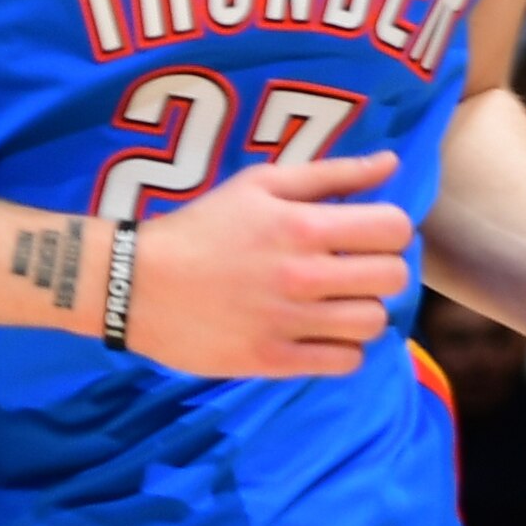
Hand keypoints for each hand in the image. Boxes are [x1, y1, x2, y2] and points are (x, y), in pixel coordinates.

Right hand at [117, 153, 414, 378]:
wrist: (131, 284)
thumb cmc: (198, 228)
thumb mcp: (257, 185)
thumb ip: (329, 173)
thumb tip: (391, 163)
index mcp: (303, 226)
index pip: (394, 229)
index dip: (387, 230)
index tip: (363, 236)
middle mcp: (304, 275)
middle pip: (393, 278)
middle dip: (377, 270)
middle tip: (349, 272)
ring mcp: (289, 322)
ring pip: (373, 323)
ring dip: (359, 312)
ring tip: (332, 306)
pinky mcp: (272, 359)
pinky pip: (345, 362)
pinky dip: (341, 349)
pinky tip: (317, 334)